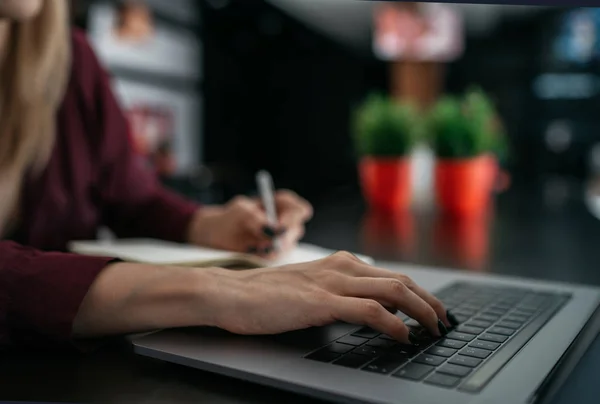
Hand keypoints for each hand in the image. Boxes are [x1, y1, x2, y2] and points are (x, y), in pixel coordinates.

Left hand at [187, 190, 312, 256]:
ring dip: (270, 250)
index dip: (293, 218)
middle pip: (297, 230)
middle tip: (265, 244)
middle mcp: (288, 223)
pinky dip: (263, 259)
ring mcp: (283, 241)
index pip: (300, 210)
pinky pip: (276, 260)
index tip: (278, 226)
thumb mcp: (240, 210)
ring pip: (287, 248)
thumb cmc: (232, 216)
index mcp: (283, 205)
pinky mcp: (275, 256)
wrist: (219, 235)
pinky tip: (250, 253)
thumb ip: (255, 216)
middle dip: (282, 239)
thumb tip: (272, 229)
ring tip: (250, 247)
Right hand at [203, 252, 450, 343]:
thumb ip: (337, 291)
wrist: (231, 293)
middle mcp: (341, 267)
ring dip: (421, 311)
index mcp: (339, 263)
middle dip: (430, 301)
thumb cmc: (265, 295)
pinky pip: (369, 311)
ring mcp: (332, 283)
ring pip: (393, 291)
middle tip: (445, 321)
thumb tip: (366, 306)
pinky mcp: (321, 302)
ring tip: (434, 329)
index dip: (419, 292)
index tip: (433, 309)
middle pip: (401, 279)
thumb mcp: (309, 286)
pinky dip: (394, 324)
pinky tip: (404, 337)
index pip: (391, 275)